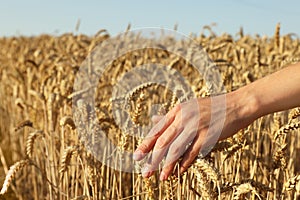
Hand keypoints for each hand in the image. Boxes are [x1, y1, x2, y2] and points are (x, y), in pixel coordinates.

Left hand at [133, 91, 257, 180]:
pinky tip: (179, 173)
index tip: (137, 156)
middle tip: (144, 172)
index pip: (158, 129)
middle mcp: (184, 118)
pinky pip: (193, 153)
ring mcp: (196, 127)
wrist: (237, 105)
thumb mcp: (190, 107)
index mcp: (178, 110)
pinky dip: (185, 164)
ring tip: (160, 177)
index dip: (146, 144)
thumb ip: (172, 116)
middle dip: (152, 158)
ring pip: (176, 149)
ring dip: (167, 165)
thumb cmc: (213, 107)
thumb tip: (154, 119)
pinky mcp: (208, 136)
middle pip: (163, 141)